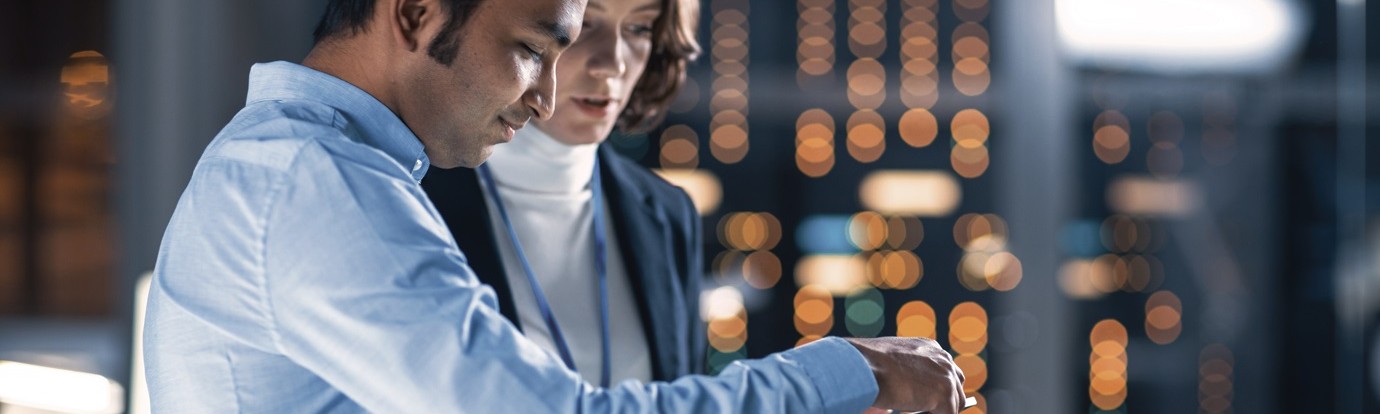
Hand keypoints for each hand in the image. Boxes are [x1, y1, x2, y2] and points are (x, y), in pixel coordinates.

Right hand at [844, 337, 966, 413]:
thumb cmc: (867, 363)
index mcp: (930, 348)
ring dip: (938, 411)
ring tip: (917, 411)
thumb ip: (906, 372)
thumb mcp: (891, 362)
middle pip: (957, 386)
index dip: (936, 388)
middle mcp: (942, 358)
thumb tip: (905, 393)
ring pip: (955, 404)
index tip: (926, 400)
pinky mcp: (945, 393)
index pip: (945, 371)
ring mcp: (946, 375)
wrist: (863, 366)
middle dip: (945, 400)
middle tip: (925, 410)